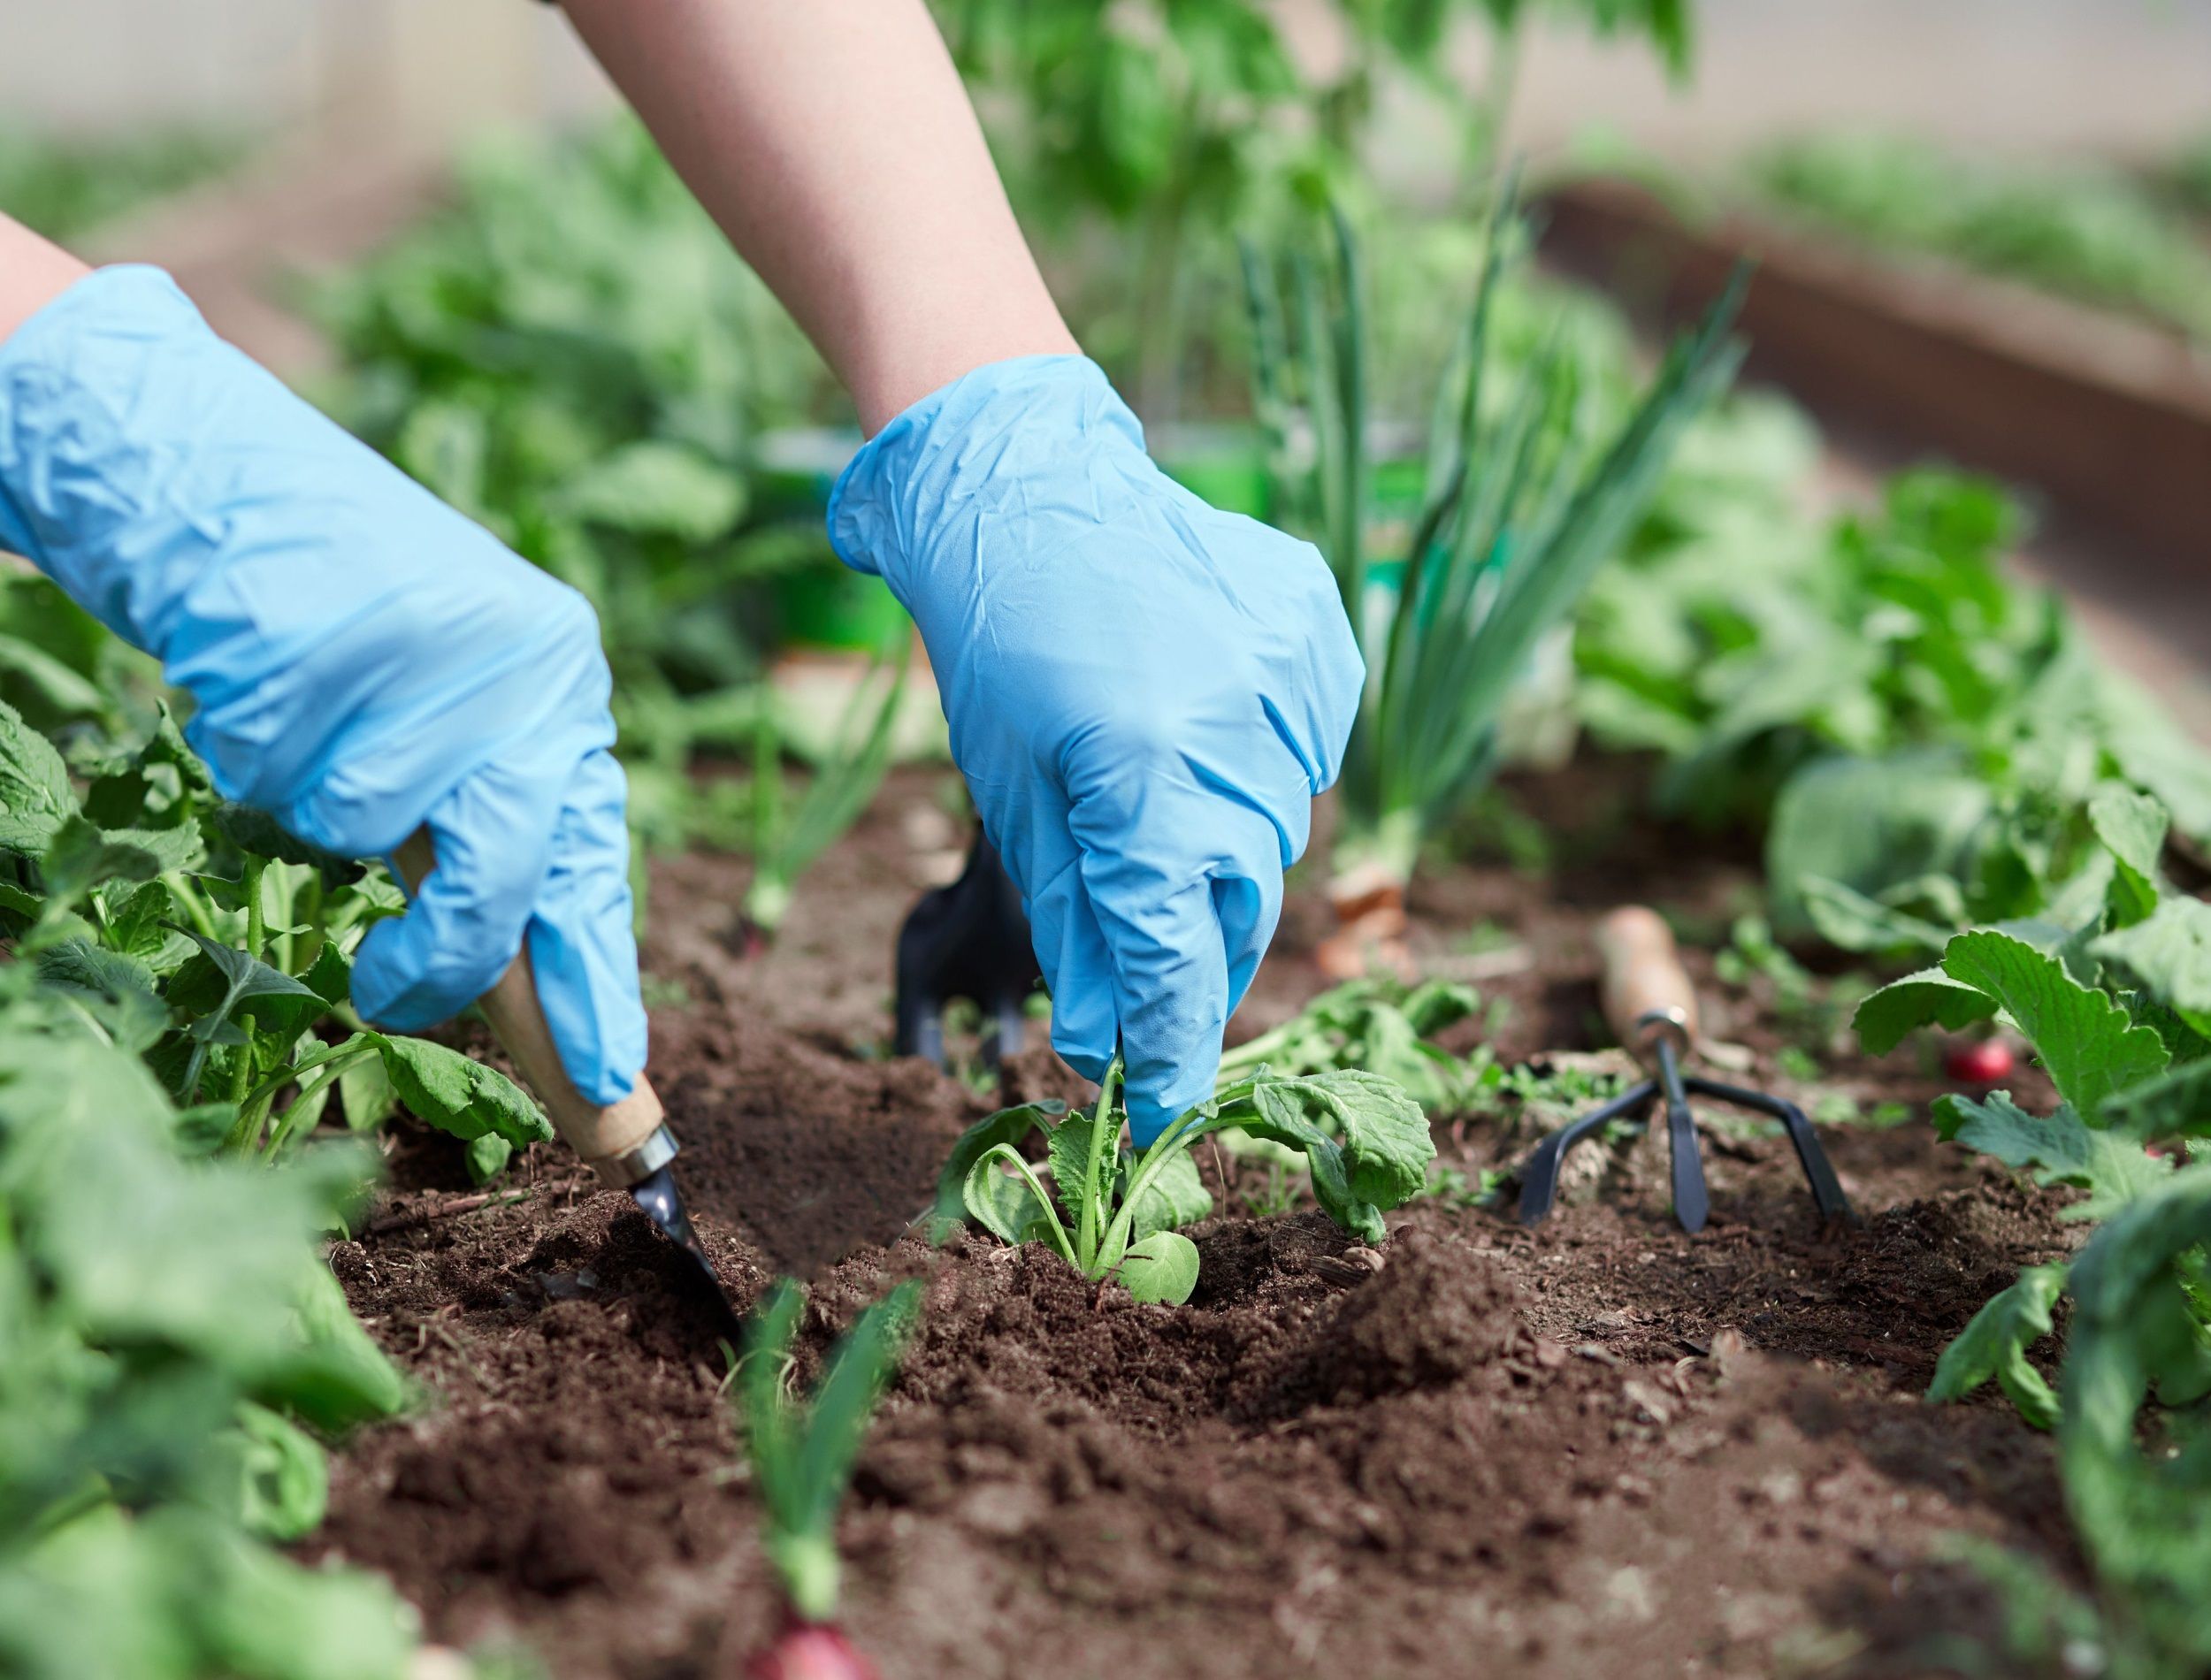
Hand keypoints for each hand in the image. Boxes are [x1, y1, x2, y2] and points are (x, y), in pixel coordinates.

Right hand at [0, 266, 644, 1102]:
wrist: (223, 482)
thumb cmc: (343, 631)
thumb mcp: (446, 725)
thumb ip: (491, 838)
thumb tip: (520, 993)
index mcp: (567, 693)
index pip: (591, 867)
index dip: (594, 986)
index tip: (612, 1091)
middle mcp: (532, 666)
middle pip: (505, 869)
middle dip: (442, 955)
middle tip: (386, 996)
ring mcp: (440, 647)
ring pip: (368, 822)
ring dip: (313, 803)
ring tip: (306, 717)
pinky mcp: (341, 627)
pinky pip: (283, 768)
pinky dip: (254, 747)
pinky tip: (261, 674)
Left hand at [833, 355, 1361, 1141]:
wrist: (1029, 487)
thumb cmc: (999, 651)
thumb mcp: (1016, 800)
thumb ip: (1078, 924)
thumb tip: (1110, 1040)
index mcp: (1140, 772)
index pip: (1177, 952)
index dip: (1172, 1043)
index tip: (1163, 1106)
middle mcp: (1235, 726)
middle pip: (1242, 902)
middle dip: (1195, 951)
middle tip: (1155, 966)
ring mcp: (1290, 674)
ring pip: (1280, 830)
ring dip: (1226, 848)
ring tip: (1160, 789)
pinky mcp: (1319, 633)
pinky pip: (1309, 749)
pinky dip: (1262, 766)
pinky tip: (1202, 721)